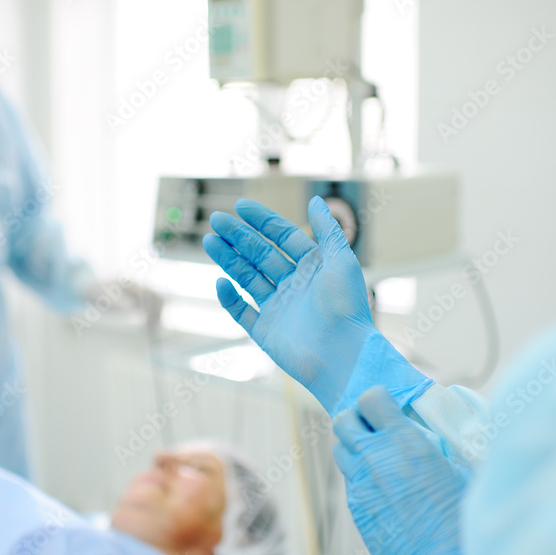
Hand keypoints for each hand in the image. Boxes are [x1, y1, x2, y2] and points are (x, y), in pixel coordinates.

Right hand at [203, 196, 430, 415]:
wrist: (342, 355)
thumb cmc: (346, 307)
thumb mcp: (341, 260)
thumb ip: (327, 229)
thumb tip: (316, 199)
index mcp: (312, 268)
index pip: (283, 237)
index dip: (262, 221)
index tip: (240, 205)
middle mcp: (294, 286)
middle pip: (260, 255)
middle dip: (238, 236)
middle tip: (216, 219)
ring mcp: (278, 309)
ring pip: (247, 278)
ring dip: (227, 260)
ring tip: (208, 241)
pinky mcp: (266, 333)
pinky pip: (242, 312)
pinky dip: (230, 298)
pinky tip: (220, 282)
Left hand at [334, 386, 464, 554]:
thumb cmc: (457, 516)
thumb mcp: (456, 468)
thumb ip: (434, 445)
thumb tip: (426, 434)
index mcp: (404, 440)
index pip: (370, 398)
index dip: (376, 400)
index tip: (386, 409)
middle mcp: (375, 456)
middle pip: (343, 420)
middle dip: (356, 421)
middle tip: (374, 431)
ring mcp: (360, 481)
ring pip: (340, 449)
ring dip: (354, 449)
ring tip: (377, 460)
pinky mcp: (354, 504)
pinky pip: (349, 479)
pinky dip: (360, 476)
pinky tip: (381, 489)